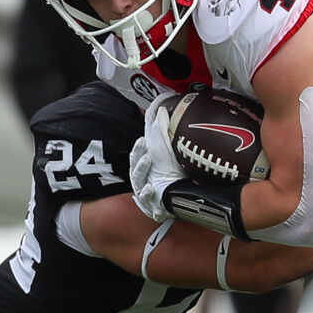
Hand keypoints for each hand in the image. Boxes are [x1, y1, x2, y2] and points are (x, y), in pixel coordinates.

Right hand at [128, 95, 182, 220]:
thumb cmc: (168, 171)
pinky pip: (148, 205)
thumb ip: (159, 128)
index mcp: (143, 167)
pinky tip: (151, 190)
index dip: (138, 149)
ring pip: (139, 185)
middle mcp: (142, 181)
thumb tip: (160, 104)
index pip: (137, 156)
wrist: (177, 195)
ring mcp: (146, 195)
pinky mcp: (152, 208)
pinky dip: (148, 198)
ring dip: (143, 175)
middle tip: (147, 153)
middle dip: (139, 162)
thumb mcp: (165, 149)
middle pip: (135, 170)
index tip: (143, 140)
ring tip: (148, 169)